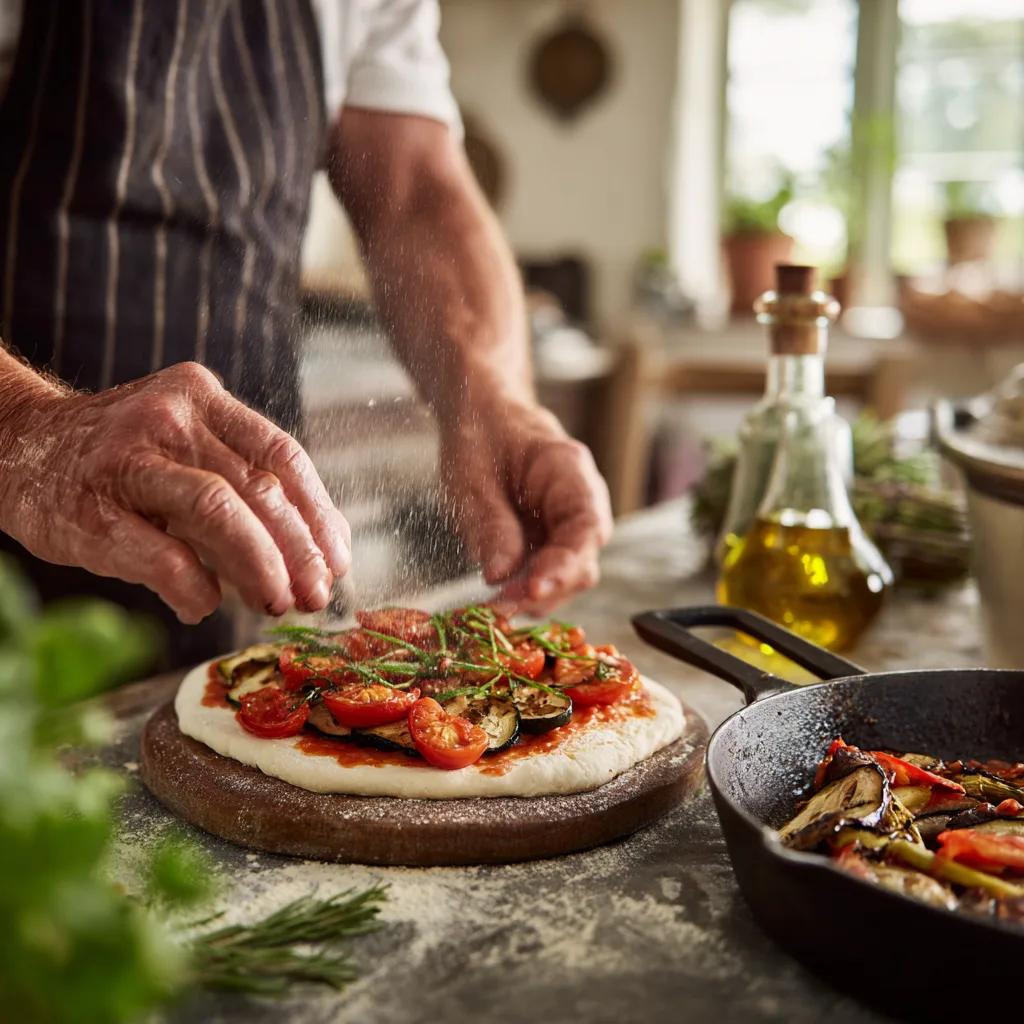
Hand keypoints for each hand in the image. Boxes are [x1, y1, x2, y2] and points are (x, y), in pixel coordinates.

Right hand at [0, 362, 349, 623]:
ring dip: (260, 566)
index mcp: (206, 400)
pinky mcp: (92, 509)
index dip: (319, 513)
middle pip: (259, 486)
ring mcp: (129, 459)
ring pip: (218, 510)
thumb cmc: (122, 460)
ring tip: (277, 603)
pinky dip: (193, 584)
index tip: (338, 560)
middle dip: (299, 550)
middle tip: (316, 595)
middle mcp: (172, 418)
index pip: (282, 455)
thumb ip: (247, 488)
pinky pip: (159, 553)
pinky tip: (204, 603)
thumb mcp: (189, 450)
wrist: (16, 447)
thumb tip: (320, 552)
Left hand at [439, 397, 612, 614]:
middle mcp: (581, 502)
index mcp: (570, 472)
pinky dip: (526, 591)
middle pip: (583, 560)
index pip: (587, 526)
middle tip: (500, 607)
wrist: (484, 418)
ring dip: (535, 597)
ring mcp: (568, 525)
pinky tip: (499, 598)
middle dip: (546, 590)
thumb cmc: (481, 436)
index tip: (533, 590)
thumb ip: (490, 523)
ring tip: (494, 607)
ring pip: (567, 575)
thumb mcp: (472, 478)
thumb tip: (500, 576)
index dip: (565, 565)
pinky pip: (548, 573)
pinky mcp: (551, 542)